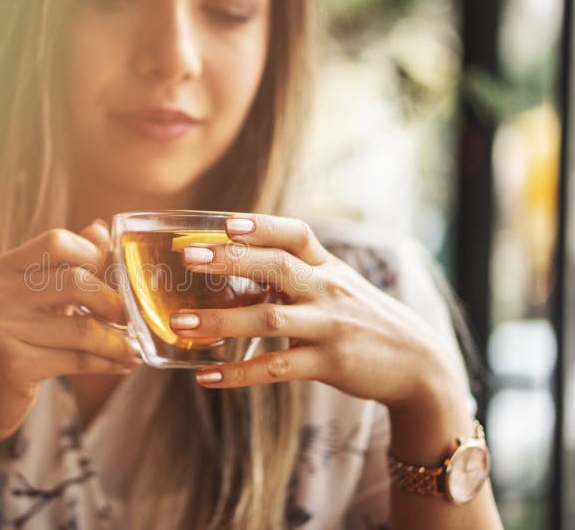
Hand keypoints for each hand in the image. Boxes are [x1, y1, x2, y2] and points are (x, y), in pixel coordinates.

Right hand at [0, 220, 140, 449]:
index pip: (56, 242)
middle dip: (113, 302)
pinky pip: (77, 359)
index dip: (95, 256)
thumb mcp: (33, 300)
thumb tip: (102, 229)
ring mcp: (0, 327)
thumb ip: (65, 265)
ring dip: (117, 342)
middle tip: (127, 318)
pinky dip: (108, 364)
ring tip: (132, 349)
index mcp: (3, 268)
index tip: (115, 278)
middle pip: (76, 281)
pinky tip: (122, 365)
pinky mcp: (12, 364)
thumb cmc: (11, 344)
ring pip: (83, 327)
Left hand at [169, 213, 468, 413]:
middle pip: (277, 268)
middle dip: (231, 260)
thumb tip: (232, 262)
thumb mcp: (335, 284)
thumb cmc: (361, 316)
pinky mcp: (329, 363)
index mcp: (327, 266)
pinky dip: (239, 373)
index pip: (296, 234)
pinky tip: (207, 376)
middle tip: (189, 257)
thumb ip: (293, 272)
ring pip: (270, 319)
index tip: (226, 222)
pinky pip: (276, 368)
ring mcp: (329, 326)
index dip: (262, 227)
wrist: (417, 361)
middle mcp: (327, 290)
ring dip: (222, 321)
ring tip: (181, 325)